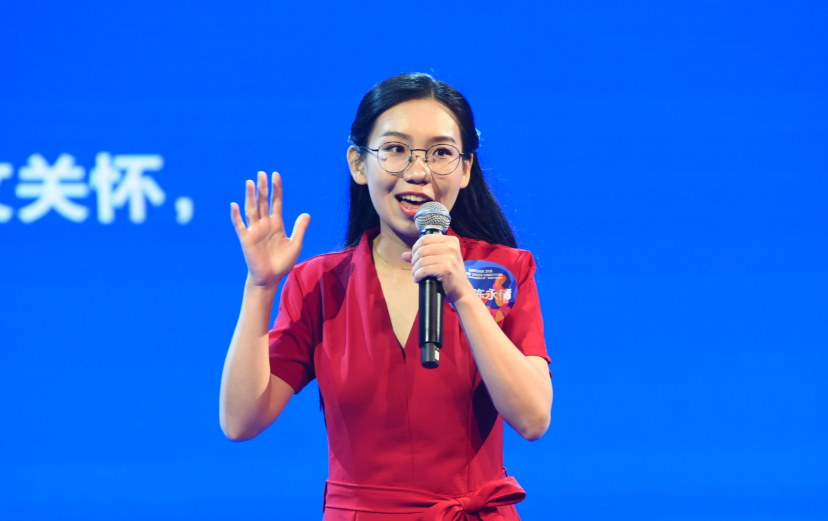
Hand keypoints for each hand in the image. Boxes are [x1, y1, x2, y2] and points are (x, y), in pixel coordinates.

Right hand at [230, 171, 309, 289]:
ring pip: (252, 209)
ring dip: (250, 196)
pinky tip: (234, 204)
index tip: (275, 175)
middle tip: (261, 173)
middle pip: (263, 202)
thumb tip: (307, 213)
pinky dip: (236, 215)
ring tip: (249, 182)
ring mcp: (255, 230)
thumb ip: (300, 228)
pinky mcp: (246, 239)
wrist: (270, 279)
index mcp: (277, 224)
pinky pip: (240, 225)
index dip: (276, 189)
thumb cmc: (282, 263)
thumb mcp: (295, 244)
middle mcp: (265, 224)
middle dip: (263, 188)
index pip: (276, 202)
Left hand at [402, 234, 474, 303]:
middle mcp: (452, 247)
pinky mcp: (446, 269)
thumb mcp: (440, 260)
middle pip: (422, 249)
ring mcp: (450, 258)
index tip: (415, 257)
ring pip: (422, 260)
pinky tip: (418, 279)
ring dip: (415, 269)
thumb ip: (423, 255)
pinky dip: (418, 276)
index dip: (416, 247)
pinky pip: (424, 270)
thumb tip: (404, 255)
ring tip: (416, 275)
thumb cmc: (450, 275)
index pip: (426, 238)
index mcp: (451, 241)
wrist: (461, 291)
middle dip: (414, 260)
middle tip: (415, 268)